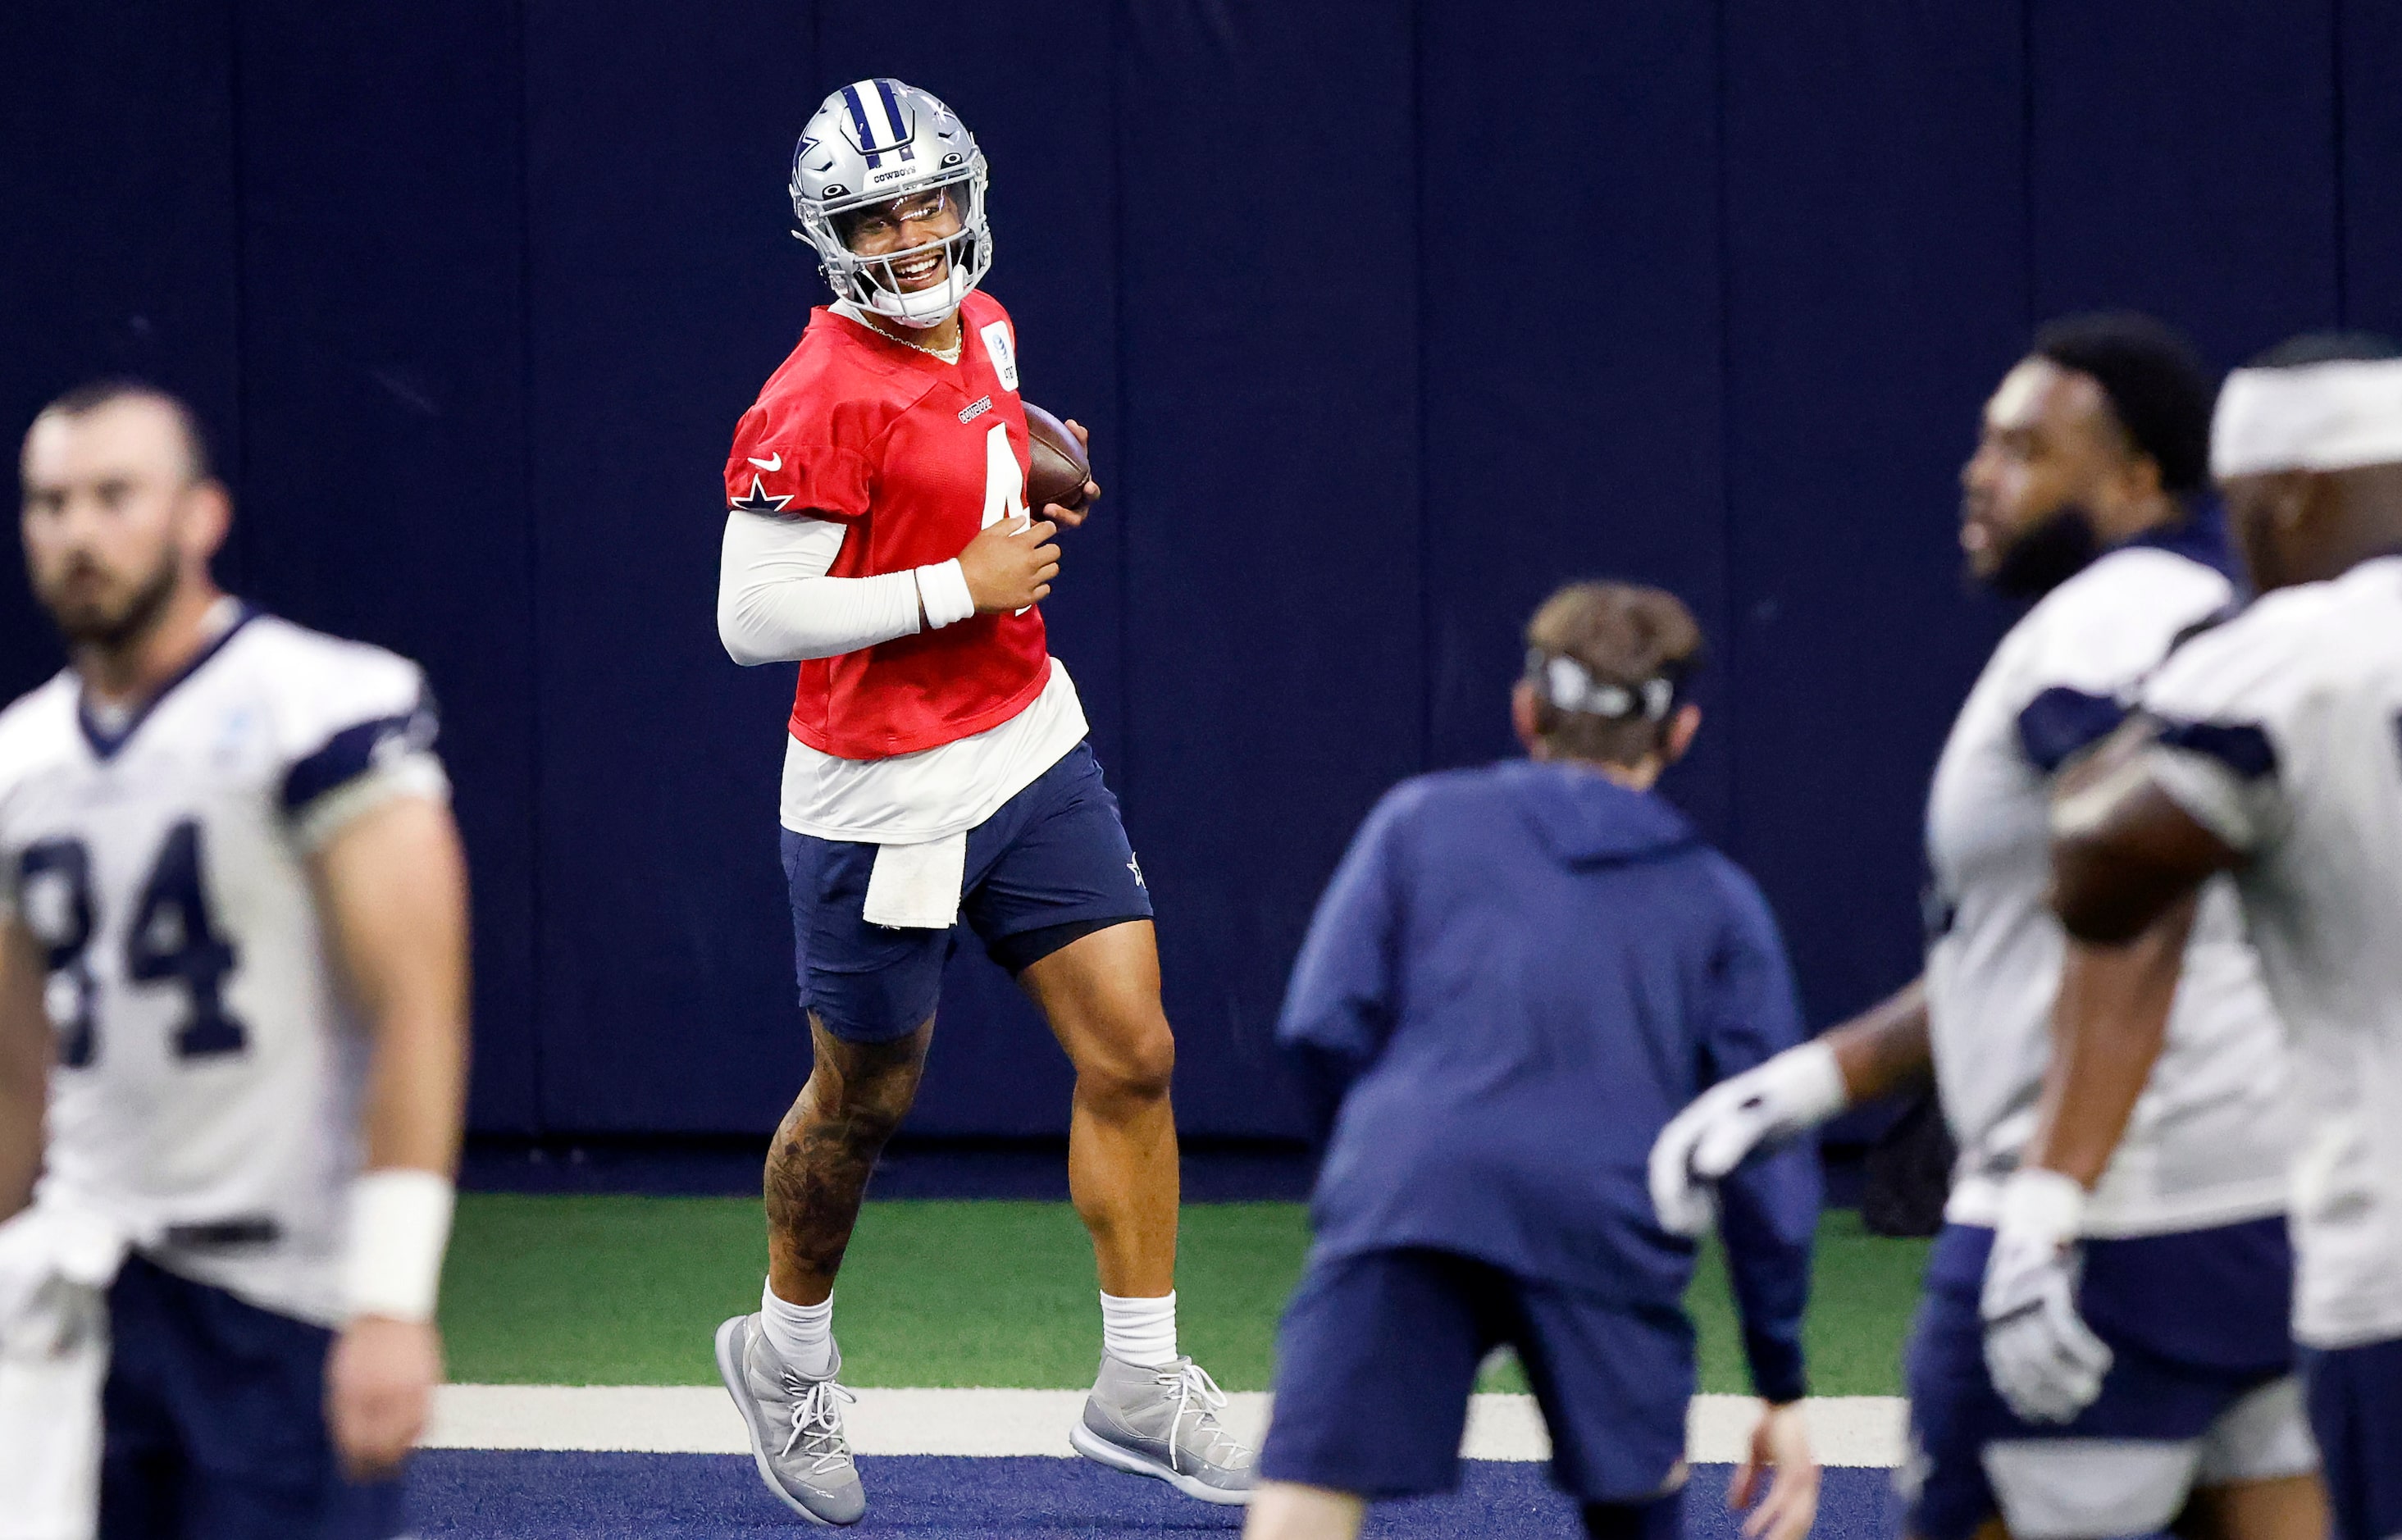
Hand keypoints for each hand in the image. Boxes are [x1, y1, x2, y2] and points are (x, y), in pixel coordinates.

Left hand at [326, 1314, 441, 1478]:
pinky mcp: (427, 1383)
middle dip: (377, 1465)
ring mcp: (406, 1389)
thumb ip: (346, 1412)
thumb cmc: (359, 1346)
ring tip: (395, 1458)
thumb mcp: (341, 1379)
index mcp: (352, 1396)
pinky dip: (418, 1433)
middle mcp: (379, 1397)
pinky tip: (411, 1435)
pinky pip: (425, 1420)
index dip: (355, 1464)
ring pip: (407, 1438)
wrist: (388, 1311)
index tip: (356, 1472)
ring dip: (400, 1452)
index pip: (354, 1445)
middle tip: (375, 1472)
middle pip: (381, 1447)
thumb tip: (351, 1446)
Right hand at [956, 515, 1060, 613]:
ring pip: (1053, 570)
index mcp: (1022, 544)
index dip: (1047, 528)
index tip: (1045, 530)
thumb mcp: (987, 534)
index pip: (1048, 530)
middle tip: (1039, 550)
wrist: (965, 587)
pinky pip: (1045, 590)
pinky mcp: (1027, 597)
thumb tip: (1022, 518)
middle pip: (1055, 551)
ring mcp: (1030, 581)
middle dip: (1048, 548)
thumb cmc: (974, 560)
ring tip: (1035, 567)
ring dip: (1046, 566)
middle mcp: (1030, 562)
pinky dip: (1041, 585)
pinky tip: (1031, 582)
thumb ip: (1008, 524)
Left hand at [1041, 419, 1101, 530]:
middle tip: (1052, 508)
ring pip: (1055, 527)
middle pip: (1075, 518)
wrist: (1036, 490)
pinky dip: (1030, 524)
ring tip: (1042, 511)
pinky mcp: (1041, 530)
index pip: (1090, 494)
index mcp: (1082, 496)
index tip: (1087, 486)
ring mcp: (1056, 524)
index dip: (1091, 492)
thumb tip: (1072, 423)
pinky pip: (1036, 528)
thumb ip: (1072, 442)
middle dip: (1066, 515)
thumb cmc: (1056, 471)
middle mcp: (1072, 513)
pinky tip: (1019, 516)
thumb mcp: (1063, 456)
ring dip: (1049, 520)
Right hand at [1648, 1042, 1845, 1236]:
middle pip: (1669, 1168)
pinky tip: (1713, 1218)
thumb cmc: (1780, 1102)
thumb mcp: (1761, 1118)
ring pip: (1681, 1177)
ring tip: (1701, 1229)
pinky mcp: (1721, 1153)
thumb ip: (1733, 1138)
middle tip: (1688, 1231)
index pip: (1667, 1154)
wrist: (1799, 1091)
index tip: (1678, 1218)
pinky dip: (1700, 1201)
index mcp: (1698, 1119)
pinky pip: (1698, 1181)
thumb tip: (1703, 1168)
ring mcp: (1706, 1142)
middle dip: (1670, 1200)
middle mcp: (1696, 1131)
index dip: (1667, 1187)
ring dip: (1683, 1204)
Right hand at [1729, 1401, 1818, 1539]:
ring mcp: (1803, 1477)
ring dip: (1778, 1535)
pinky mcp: (1792, 1470)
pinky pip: (1778, 1500)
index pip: (1799, 1514)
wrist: (1778, 1402)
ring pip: (1793, 1516)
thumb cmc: (1770, 1426)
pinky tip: (1752, 1529)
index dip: (1788, 1531)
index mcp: (1803, 1481)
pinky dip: (1765, 1516)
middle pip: (1800, 1520)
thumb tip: (1733, 1508)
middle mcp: (1808, 1482)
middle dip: (1787, 1538)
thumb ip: (1747, 1483)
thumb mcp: (1755, 1458)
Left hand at [1980, 1168, 2109, 1423]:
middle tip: (2072, 1410)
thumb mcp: (2015, 1291)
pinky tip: (2101, 1362)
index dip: (2019, 1393)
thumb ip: (2019, 1324)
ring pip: (2046, 1352)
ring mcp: (2024, 1298)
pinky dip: (2085, 1350)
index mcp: (1990, 1312)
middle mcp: (2001, 1307)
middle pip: (2024, 1364)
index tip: (2037, 1416)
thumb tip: (2036, 1367)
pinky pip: (2067, 1328)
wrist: (2038, 1211)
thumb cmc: (2031, 1257)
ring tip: (2090, 1390)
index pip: (2001, 1365)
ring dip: (2069, 1377)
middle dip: (2048, 1393)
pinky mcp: (2048, 1287)